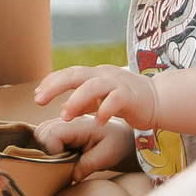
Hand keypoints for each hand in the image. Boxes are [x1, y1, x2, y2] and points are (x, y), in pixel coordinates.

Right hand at [31, 114, 134, 179]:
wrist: (121, 136)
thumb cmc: (116, 144)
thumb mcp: (107, 156)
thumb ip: (89, 164)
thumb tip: (73, 176)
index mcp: (80, 124)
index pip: (52, 134)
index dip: (53, 151)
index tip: (66, 162)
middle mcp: (68, 120)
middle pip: (41, 132)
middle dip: (47, 150)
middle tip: (64, 161)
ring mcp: (62, 122)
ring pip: (39, 133)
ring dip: (46, 148)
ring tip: (63, 157)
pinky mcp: (59, 127)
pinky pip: (43, 135)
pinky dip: (47, 146)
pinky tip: (61, 153)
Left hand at [34, 63, 158, 131]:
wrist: (158, 100)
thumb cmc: (126, 101)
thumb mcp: (100, 100)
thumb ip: (83, 103)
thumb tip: (62, 111)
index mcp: (95, 75)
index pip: (68, 73)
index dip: (51, 82)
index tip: (37, 95)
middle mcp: (104, 75)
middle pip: (76, 74)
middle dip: (56, 85)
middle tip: (39, 100)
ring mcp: (118, 84)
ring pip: (93, 86)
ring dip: (76, 100)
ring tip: (64, 115)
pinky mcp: (131, 96)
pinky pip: (116, 100)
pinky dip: (105, 110)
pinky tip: (98, 122)